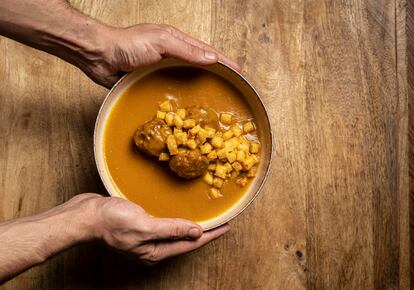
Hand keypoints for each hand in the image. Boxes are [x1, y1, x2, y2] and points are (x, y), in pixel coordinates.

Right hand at [81, 193, 229, 264]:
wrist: (85, 215)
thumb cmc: (111, 222)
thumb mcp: (145, 225)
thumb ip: (171, 229)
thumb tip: (196, 232)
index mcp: (155, 251)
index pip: (190, 244)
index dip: (210, 235)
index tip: (227, 226)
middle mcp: (153, 247)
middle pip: (185, 239)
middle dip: (204, 231)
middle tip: (221, 220)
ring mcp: (146, 237)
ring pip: (176, 230)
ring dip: (190, 223)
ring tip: (206, 216)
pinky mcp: (140, 225)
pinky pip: (165, 222)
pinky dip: (176, 217)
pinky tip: (180, 210)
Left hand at [83, 24, 239, 87]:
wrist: (100, 56)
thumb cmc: (128, 44)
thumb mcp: (161, 41)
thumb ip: (186, 50)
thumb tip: (212, 59)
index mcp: (177, 42)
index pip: (207, 52)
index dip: (224, 62)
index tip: (239, 72)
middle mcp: (172, 56)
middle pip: (200, 66)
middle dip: (216, 76)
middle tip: (231, 89)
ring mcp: (161, 70)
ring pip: (187, 79)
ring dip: (201, 87)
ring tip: (214, 99)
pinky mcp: (150, 82)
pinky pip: (171, 90)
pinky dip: (182, 97)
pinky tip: (188, 105)